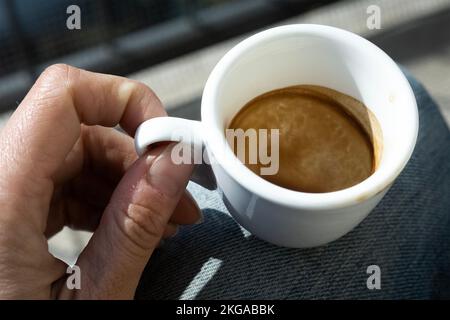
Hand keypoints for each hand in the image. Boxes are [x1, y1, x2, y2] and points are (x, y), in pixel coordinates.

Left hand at [0, 64, 200, 298]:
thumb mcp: (91, 299)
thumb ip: (136, 223)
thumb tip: (175, 161)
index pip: (63, 96)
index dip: (124, 100)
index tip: (166, 139)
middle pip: (76, 130)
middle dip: (136, 159)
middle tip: (177, 199)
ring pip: (71, 155)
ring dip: (123, 183)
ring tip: (159, 223)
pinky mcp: (4, 208)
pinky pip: (59, 182)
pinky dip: (98, 198)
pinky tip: (124, 228)